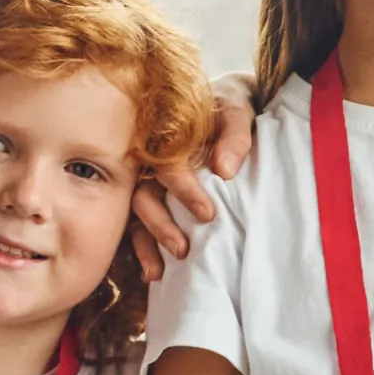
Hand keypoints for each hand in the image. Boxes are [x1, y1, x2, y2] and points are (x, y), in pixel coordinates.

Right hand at [129, 76, 256, 282]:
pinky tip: (153, 272)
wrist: (227, 102)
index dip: (184, 190)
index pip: (169, 166)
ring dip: (147, 242)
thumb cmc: (230, 107)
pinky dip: (142, 248)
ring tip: (160, 271)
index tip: (208, 214)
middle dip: (160, 225)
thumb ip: (234, 135)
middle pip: (143, 195)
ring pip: (136, 214)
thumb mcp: (237, 110)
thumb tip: (224, 171)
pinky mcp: (152, 197)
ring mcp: (146, 180)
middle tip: (183, 249)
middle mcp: (150, 160)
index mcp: (167, 136)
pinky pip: (138, 224)